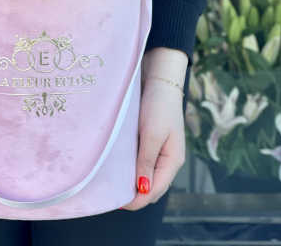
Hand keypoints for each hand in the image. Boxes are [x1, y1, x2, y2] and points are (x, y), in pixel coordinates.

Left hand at [120, 47, 186, 210]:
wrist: (160, 79)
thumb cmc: (158, 105)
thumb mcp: (152, 134)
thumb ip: (147, 162)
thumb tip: (142, 190)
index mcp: (172, 162)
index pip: (154, 191)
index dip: (136, 200)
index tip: (114, 201)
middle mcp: (167, 161)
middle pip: (150, 187)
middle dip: (132, 195)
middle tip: (108, 195)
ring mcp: (159, 152)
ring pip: (144, 176)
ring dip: (130, 182)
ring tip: (109, 183)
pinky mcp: (150, 142)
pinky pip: (140, 162)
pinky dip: (129, 168)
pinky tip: (115, 167)